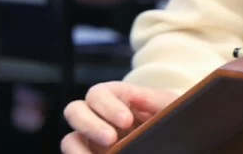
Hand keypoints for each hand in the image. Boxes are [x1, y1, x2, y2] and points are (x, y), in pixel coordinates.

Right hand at [61, 81, 176, 153]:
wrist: (172, 141)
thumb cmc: (167, 117)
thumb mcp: (168, 107)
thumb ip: (157, 99)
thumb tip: (137, 97)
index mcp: (114, 98)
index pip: (99, 94)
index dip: (108, 106)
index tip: (126, 120)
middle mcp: (96, 116)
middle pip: (75, 111)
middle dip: (91, 124)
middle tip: (111, 139)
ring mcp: (90, 139)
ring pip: (70, 139)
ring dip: (78, 149)